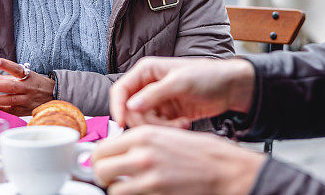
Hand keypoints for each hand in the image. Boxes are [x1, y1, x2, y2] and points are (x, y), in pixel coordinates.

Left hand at [0, 58, 54, 115]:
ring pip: (9, 100)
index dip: (5, 64)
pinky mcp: (24, 111)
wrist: (53, 96)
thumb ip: (5, 75)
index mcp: (27, 76)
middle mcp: (27, 88)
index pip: (16, 69)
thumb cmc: (36, 84)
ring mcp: (26, 100)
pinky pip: (10, 111)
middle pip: (9, 86)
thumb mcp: (24, 76)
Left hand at [93, 125, 266, 194]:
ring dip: (119, 189)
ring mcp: (150, 179)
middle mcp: (143, 155)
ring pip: (114, 190)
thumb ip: (138, 142)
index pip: (101, 149)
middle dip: (104, 176)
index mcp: (143, 135)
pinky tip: (145, 191)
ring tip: (130, 186)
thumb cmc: (200, 152)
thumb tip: (114, 151)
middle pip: (100, 170)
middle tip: (113, 177)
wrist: (226, 169)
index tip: (102, 164)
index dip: (99, 159)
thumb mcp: (166, 135)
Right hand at [110, 57, 255, 127]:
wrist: (230, 88)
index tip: (122, 124)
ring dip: (161, 128)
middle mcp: (148, 85)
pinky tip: (184, 124)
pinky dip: (169, 130)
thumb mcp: (180, 82)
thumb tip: (130, 106)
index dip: (118, 107)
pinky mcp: (167, 114)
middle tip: (166, 126)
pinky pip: (158, 127)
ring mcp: (157, 101)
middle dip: (146, 122)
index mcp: (146, 71)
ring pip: (144, 121)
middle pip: (130, 110)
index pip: (121, 89)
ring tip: (181, 125)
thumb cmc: (208, 76)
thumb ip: (154, 94)